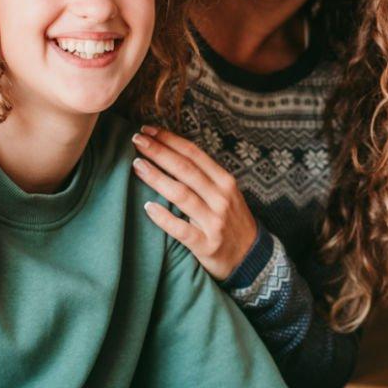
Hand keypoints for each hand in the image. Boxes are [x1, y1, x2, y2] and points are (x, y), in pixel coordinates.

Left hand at [131, 125, 260, 280]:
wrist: (251, 257)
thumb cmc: (231, 221)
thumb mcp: (225, 194)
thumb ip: (203, 177)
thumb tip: (168, 155)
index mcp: (225, 181)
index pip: (194, 154)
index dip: (170, 140)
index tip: (148, 130)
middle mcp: (221, 198)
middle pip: (185, 169)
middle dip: (159, 152)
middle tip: (136, 140)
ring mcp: (214, 222)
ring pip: (181, 194)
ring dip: (157, 178)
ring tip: (137, 166)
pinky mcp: (206, 244)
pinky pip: (181, 230)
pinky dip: (164, 217)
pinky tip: (148, 207)